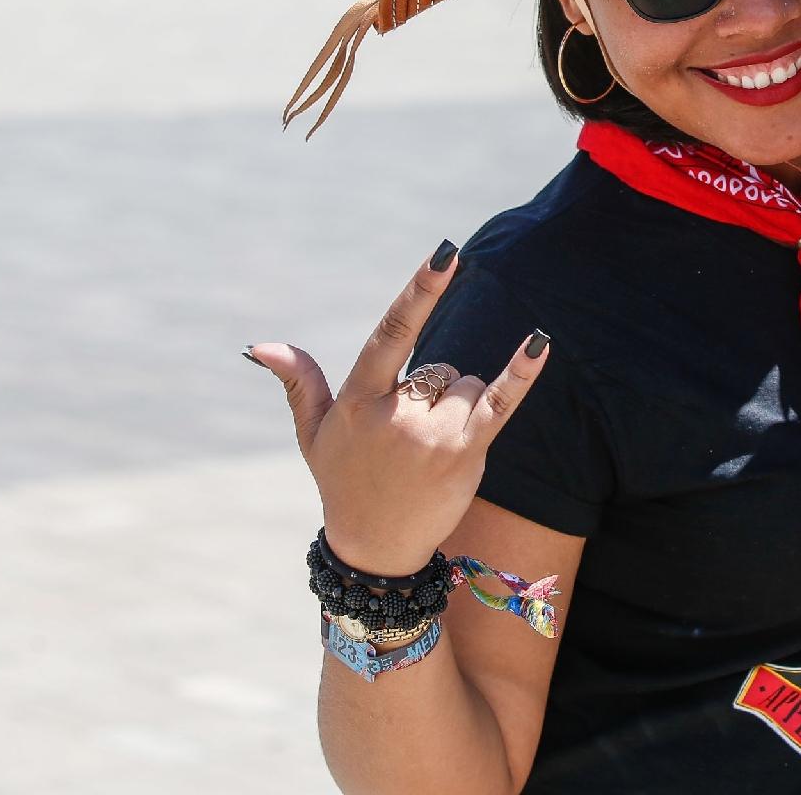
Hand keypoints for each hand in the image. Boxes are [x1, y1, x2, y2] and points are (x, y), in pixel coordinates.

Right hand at [246, 241, 550, 577]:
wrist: (377, 548)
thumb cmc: (344, 481)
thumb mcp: (314, 433)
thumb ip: (299, 382)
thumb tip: (260, 346)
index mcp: (358, 401)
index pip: (391, 334)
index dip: (420, 292)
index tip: (447, 253)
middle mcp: (396, 415)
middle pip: (439, 368)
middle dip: (433, 394)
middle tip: (409, 442)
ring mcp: (433, 434)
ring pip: (468, 385)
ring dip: (460, 408)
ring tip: (431, 452)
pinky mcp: (466, 452)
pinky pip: (501, 402)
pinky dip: (521, 373)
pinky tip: (540, 343)